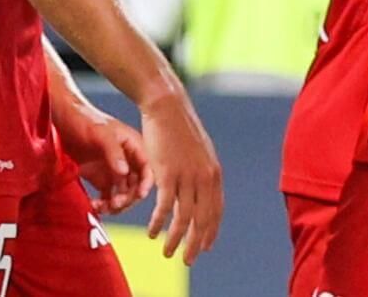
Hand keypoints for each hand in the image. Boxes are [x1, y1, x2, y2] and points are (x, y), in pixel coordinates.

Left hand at [57, 101, 152, 215]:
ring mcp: (113, 169)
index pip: (146, 168)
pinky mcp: (100, 177)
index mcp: (133, 145)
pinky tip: (94, 205)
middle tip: (115, 203)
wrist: (62, 119)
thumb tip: (124, 172)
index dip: (146, 183)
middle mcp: (126, 160)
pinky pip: (107, 196)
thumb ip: (113, 151)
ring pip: (122, 194)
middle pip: (136, 186)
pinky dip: (104, 204)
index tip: (139, 195)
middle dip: (128, 198)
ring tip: (101, 207)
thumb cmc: (84, 119)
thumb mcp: (100, 133)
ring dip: (115, 204)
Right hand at [141, 91, 222, 264]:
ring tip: (168, 253)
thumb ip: (200, 171)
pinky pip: (164, 207)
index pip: (215, 212)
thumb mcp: (197, 151)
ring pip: (183, 218)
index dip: (210, 232)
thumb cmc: (178, 126)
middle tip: (188, 260)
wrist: (166, 106)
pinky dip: (159, 223)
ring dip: (176, 239)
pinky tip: (152, 233)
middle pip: (202, 220)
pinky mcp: (168, 173)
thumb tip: (200, 186)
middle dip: (195, 244)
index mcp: (214, 174)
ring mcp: (187, 176)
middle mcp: (205, 178)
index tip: (204, 248)